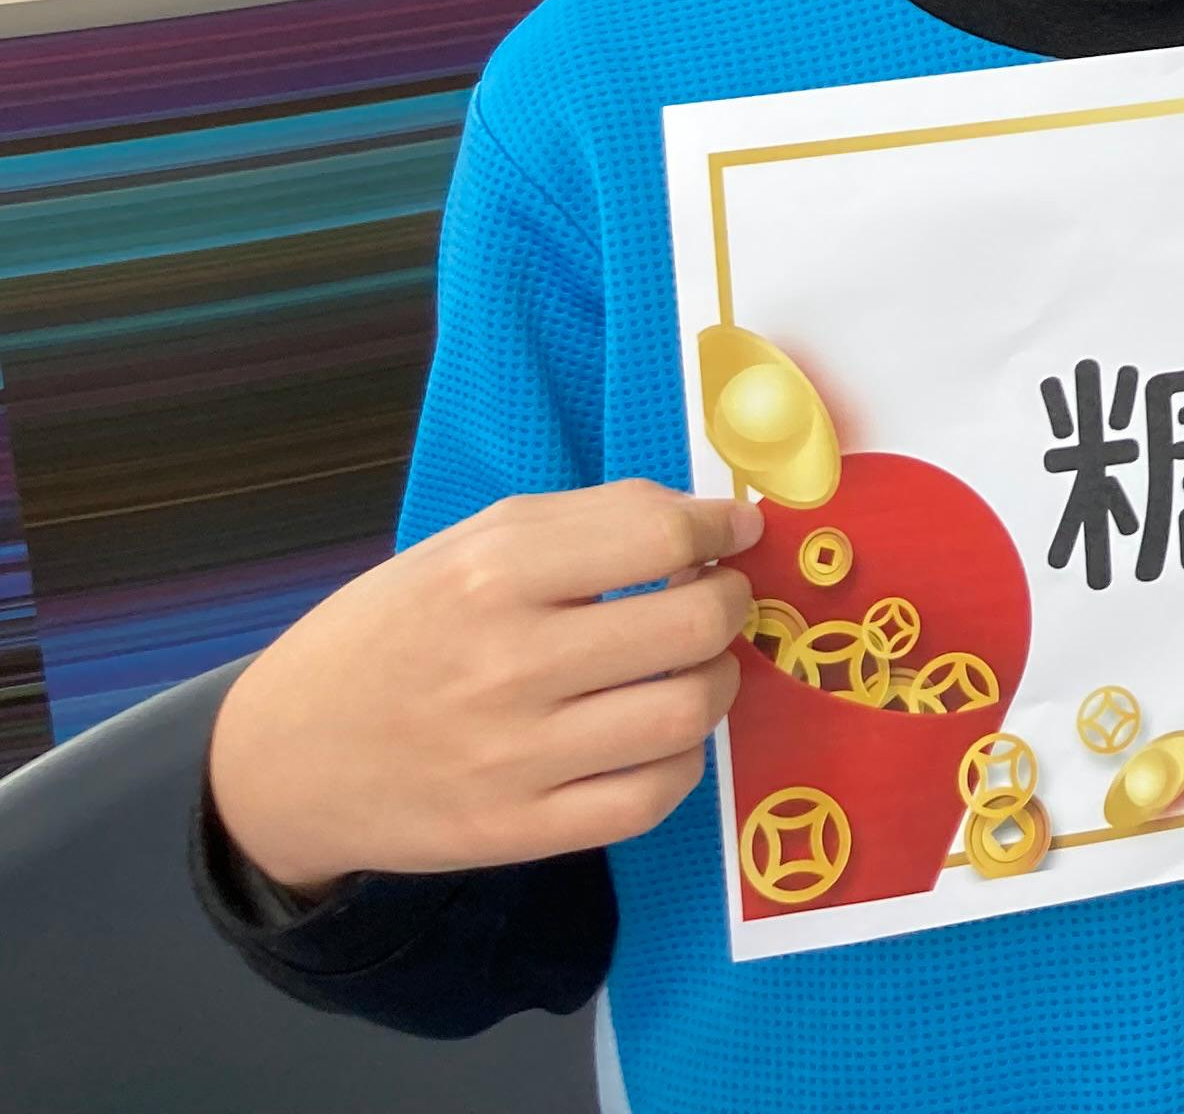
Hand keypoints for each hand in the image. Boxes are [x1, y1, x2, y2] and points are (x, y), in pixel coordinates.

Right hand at [207, 484, 761, 900]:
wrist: (283, 759)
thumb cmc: (392, 632)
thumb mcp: (467, 546)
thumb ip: (588, 520)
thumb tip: (710, 518)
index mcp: (491, 575)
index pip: (660, 536)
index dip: (721, 529)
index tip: (733, 533)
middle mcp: (506, 665)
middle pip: (693, 626)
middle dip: (730, 603)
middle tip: (715, 600)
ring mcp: (513, 758)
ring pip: (685, 716)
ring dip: (715, 683)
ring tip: (690, 669)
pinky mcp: (516, 832)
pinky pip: (649, 800)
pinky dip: (679, 763)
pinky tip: (656, 738)